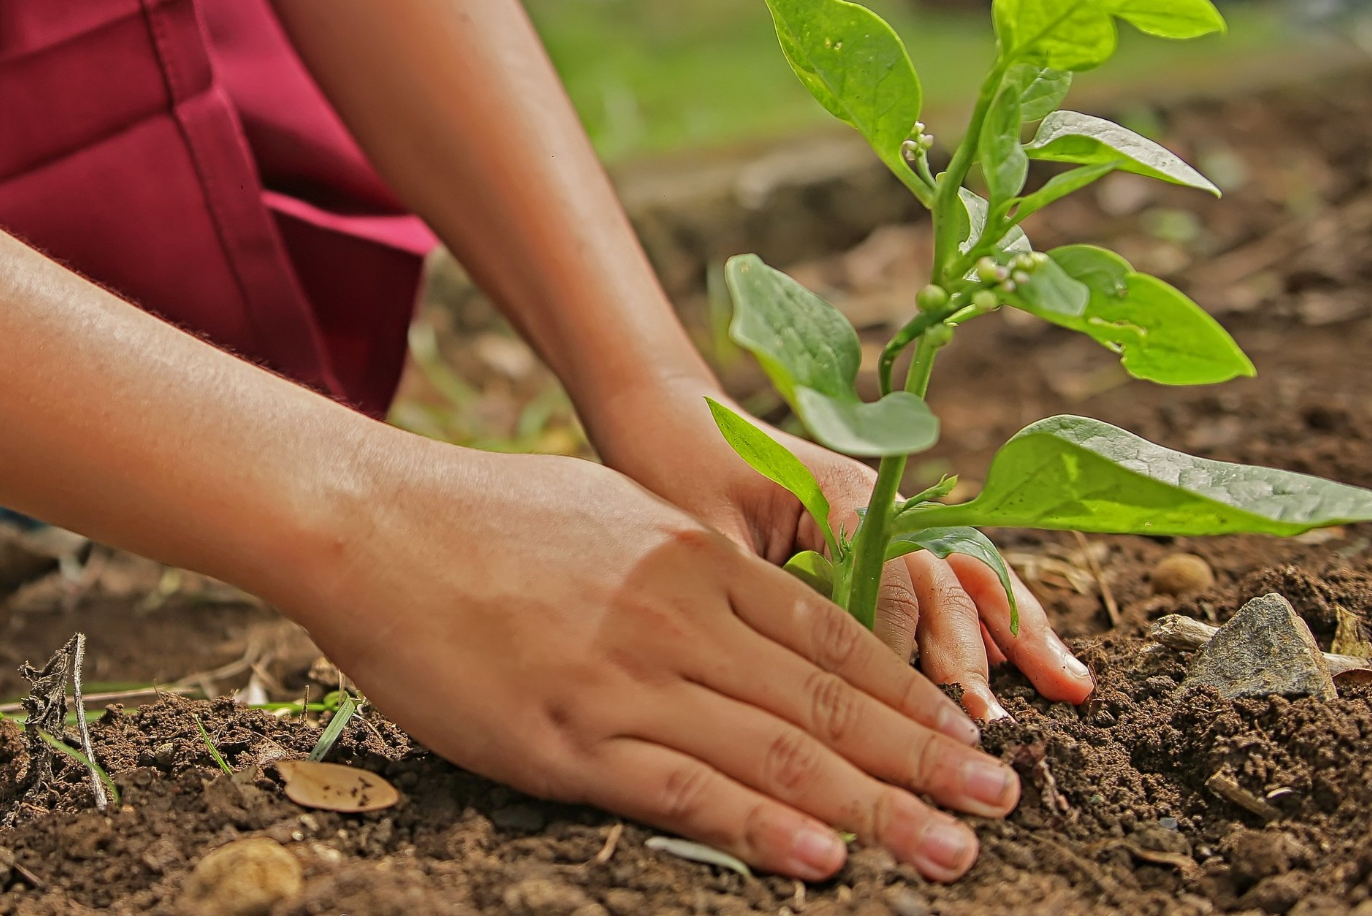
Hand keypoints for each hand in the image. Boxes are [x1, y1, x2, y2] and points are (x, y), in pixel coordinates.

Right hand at [285, 445, 1018, 881]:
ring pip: (776, 754)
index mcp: (694, 557)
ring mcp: (625, 679)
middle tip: (1002, 803)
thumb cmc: (481, 516)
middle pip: (828, 702)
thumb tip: (750, 599)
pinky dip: (761, 829)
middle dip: (925, 758)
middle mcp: (679, 616)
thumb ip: (688, 563)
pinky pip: (682, 791)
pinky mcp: (565, 737)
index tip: (972, 733)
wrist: (370, 523)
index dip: (913, 693)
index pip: (833, 638)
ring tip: (951, 848)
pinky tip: (823, 859)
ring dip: (877, 807)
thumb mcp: (610, 512)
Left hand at [580, 374, 1093, 719]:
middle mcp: (879, 503)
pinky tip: (1032, 663)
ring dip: (1016, 633)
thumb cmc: (673, 470)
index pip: (891, 580)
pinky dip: (994, 619)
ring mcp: (889, 516)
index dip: (904, 647)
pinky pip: (949, 577)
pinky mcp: (883, 534)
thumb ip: (758, 589)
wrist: (668, 414)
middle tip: (995, 726)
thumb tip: (797, 672)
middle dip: (977, 654)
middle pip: (944, 579)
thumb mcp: (704, 532)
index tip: (916, 712)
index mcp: (838, 494)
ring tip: (1071, 689)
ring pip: (967, 577)